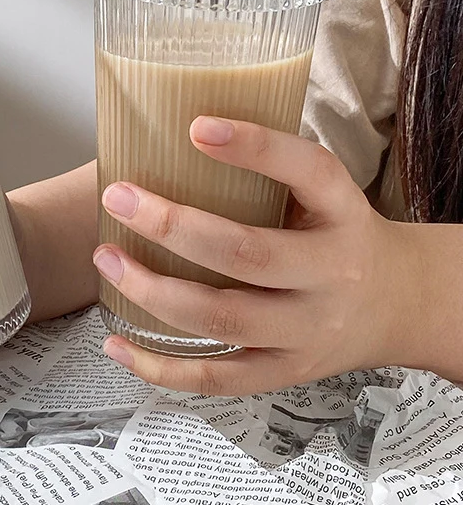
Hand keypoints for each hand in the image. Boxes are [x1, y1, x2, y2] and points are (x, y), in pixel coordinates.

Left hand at [94, 115, 421, 395]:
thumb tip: (176, 133)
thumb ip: (272, 170)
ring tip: (106, 259)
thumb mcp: (325, 193)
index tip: (196, 127)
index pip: (309, 170)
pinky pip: (219, 378)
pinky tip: (116, 344)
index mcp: (343, 213)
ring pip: (224, 316)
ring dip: (153, 290)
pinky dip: (162, 368)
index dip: (254, 147)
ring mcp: (309, 330)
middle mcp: (332, 273)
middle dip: (171, 226)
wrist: (398, 305)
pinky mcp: (286, 371)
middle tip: (118, 197)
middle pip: (247, 252)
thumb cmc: (337, 234)